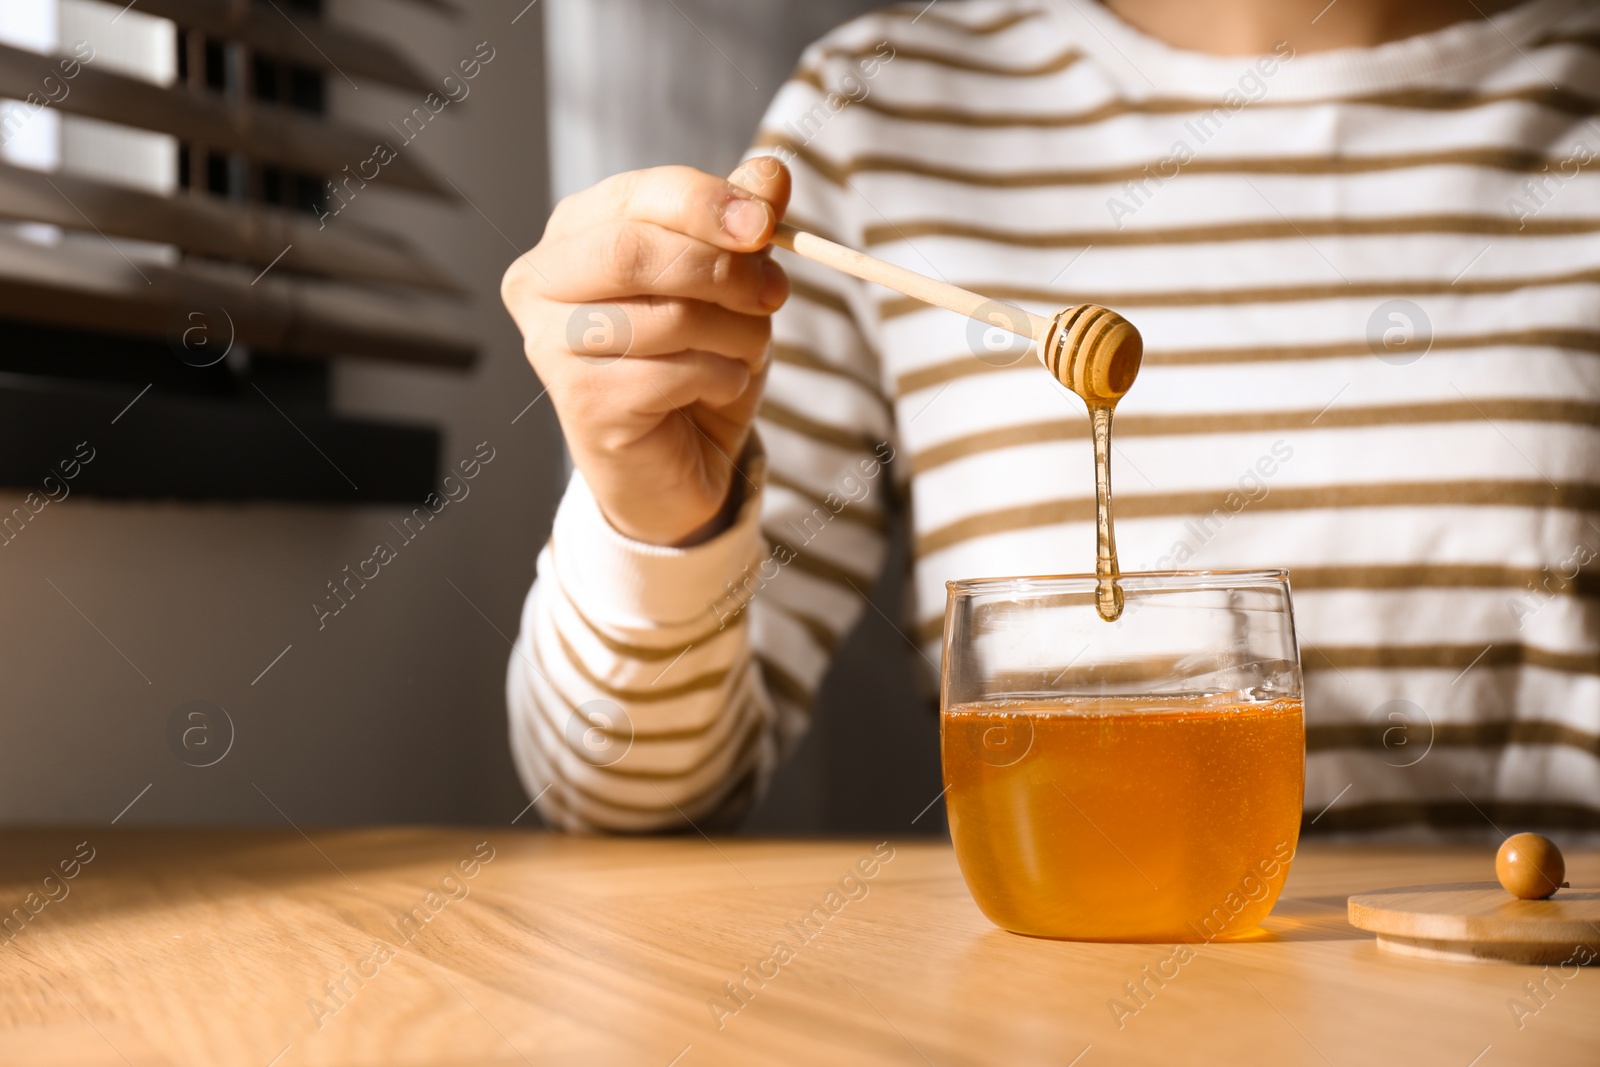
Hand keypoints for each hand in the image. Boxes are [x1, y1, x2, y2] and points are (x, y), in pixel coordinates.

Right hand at [501, 158, 790, 545]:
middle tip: (773, 293)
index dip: (706, 203)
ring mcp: (552, 346)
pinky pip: (675, 374)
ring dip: (736, 333)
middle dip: (723, 270)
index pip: (636, 195)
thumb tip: (771, 171)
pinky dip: (721, 377)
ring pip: (666, 316)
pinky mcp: (582, 403)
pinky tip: (716, 388)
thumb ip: (741, 222)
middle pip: (635, 251)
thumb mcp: (727, 282)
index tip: (765, 224)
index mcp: (573, 234)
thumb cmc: (692, 359)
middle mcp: (542, 283)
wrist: (675, 461)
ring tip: (744, 349)